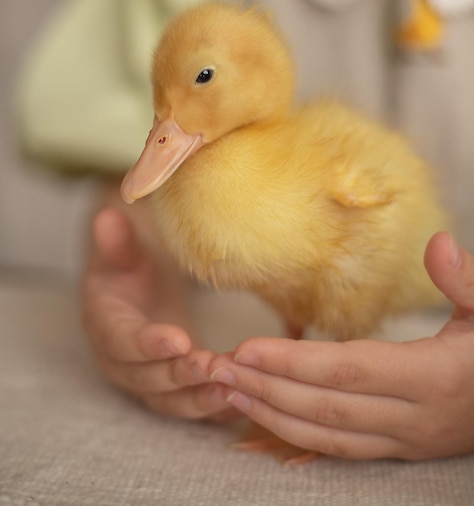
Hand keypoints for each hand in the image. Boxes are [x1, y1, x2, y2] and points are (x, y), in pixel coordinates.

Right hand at [83, 206, 233, 420]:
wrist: (134, 292)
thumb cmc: (128, 269)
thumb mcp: (121, 251)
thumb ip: (116, 241)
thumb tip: (107, 216)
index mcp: (106, 325)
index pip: (122, 340)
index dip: (147, 344)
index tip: (177, 341)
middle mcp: (122, 361)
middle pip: (147, 379)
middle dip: (181, 376)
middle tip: (215, 367)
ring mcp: (147, 379)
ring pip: (170, 400)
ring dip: (201, 398)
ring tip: (234, 388)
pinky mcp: (171, 388)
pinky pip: (190, 404)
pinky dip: (214, 409)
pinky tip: (243, 400)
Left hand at [209, 232, 473, 458]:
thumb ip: (465, 280)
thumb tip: (439, 241)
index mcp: (432, 376)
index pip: (349, 371)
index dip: (294, 362)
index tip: (246, 348)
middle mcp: (413, 417)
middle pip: (326, 405)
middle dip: (268, 387)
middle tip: (218, 367)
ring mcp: (404, 439)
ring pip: (327, 433)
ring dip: (273, 414)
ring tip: (228, 390)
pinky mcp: (398, 448)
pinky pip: (340, 448)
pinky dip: (296, 436)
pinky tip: (265, 417)